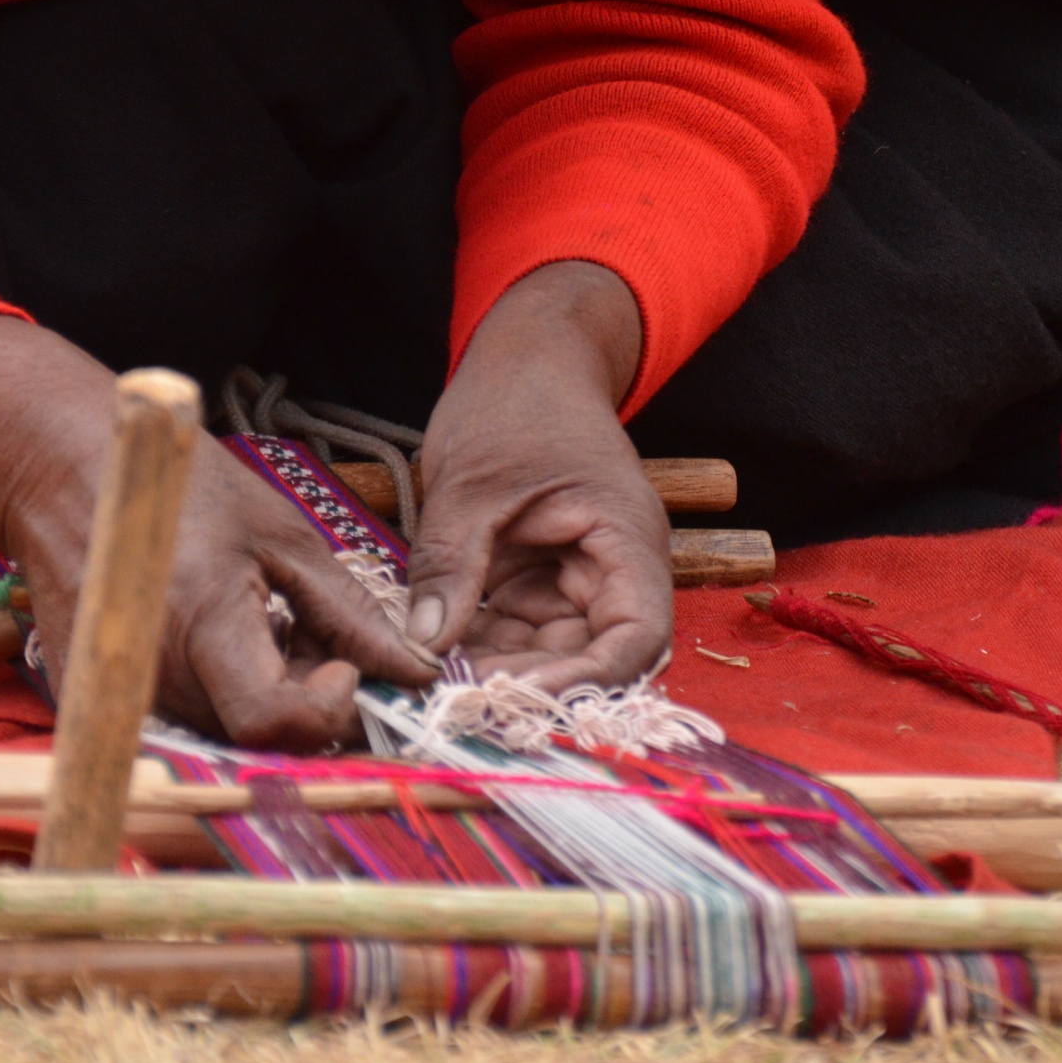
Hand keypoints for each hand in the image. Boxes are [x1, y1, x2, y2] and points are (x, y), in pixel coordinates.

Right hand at [0, 316, 436, 748]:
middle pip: (259, 739)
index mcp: (201, 625)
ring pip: (229, 740)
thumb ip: (351, 614)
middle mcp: (152, 678)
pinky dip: (226, 702)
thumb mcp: (285, 537)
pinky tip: (228, 647)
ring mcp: (120, 698)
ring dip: (271, 702)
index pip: (275, 721)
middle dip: (309, 702)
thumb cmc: (184, 491)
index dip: (327, 704)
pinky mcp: (101, 708)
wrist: (67, 476)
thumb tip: (418, 672)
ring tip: (268, 631)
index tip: (343, 661)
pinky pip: (189, 728)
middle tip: (311, 636)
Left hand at [409, 262, 672, 691]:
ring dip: (497, 674)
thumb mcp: (472, 484)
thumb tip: (425, 646)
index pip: (636, 640)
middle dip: (528, 686)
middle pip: (590, 659)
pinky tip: (432, 659)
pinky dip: (480, 650)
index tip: (515, 698)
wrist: (525, 359)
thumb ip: (451, 565)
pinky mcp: (540, 583)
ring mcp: (576, 580)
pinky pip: (517, 634)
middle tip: (452, 703)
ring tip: (432, 685)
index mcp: (626, 540)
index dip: (585, 682)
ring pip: (548, 655)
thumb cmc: (514, 402)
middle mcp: (613, 571)